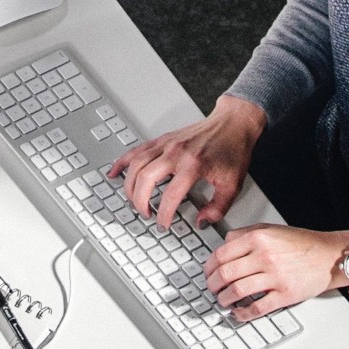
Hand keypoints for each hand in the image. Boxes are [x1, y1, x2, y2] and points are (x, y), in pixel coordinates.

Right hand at [108, 95, 264, 228]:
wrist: (234, 123)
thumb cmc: (233, 150)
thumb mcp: (232, 184)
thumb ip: (218, 208)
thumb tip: (201, 221)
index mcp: (193, 166)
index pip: (170, 196)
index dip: (164, 215)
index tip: (163, 224)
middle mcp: (176, 153)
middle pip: (145, 179)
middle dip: (140, 202)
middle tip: (146, 213)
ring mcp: (166, 144)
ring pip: (136, 165)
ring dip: (130, 186)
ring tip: (133, 201)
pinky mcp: (162, 139)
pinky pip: (136, 150)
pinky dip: (122, 162)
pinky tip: (114, 173)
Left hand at [203, 224, 348, 319]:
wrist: (329, 256)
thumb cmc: (302, 244)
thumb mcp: (271, 229)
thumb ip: (245, 234)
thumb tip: (223, 244)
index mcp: (258, 238)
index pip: (221, 254)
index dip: (209, 267)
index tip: (207, 273)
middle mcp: (265, 256)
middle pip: (225, 274)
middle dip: (213, 285)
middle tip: (212, 288)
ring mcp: (275, 277)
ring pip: (237, 291)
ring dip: (224, 299)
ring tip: (223, 300)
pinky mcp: (284, 295)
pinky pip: (257, 308)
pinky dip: (243, 314)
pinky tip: (238, 313)